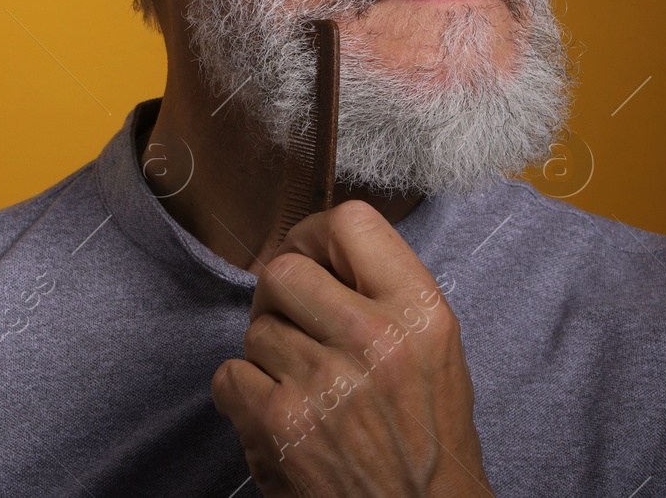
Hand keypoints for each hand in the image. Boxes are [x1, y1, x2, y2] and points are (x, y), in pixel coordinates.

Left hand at [211, 200, 494, 496]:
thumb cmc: (429, 441)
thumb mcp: (436, 352)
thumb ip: (387, 294)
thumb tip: (322, 250)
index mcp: (420, 313)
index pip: (352, 222)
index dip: (317, 235)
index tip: (311, 257)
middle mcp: (374, 339)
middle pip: (285, 271)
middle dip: (281, 297)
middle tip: (294, 322)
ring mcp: (323, 382)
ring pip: (256, 328)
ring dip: (269, 354)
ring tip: (303, 385)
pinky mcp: (278, 424)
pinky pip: (229, 375)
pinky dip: (243, 395)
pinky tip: (279, 414)